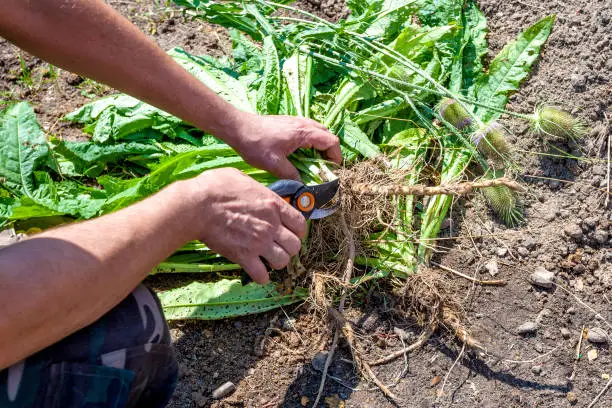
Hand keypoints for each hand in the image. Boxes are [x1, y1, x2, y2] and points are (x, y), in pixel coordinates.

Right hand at [182, 168, 306, 283]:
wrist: (196, 206)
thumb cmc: (215, 187)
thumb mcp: (241, 178)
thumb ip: (256, 188)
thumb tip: (256, 191)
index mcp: (274, 204)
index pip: (300, 224)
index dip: (298, 230)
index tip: (291, 232)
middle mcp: (271, 225)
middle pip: (295, 246)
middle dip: (289, 248)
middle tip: (279, 246)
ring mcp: (259, 242)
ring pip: (283, 261)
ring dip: (277, 262)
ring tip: (268, 259)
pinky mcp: (244, 256)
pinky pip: (262, 275)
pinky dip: (262, 277)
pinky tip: (257, 272)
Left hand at [225, 112, 341, 179]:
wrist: (237, 127)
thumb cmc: (255, 144)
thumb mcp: (274, 165)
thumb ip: (291, 176)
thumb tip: (302, 187)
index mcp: (303, 133)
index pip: (331, 141)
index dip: (336, 156)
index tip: (332, 169)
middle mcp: (303, 123)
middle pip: (327, 135)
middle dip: (330, 151)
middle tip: (324, 166)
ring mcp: (295, 120)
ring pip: (318, 131)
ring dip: (320, 145)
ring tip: (314, 160)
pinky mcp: (288, 122)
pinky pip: (308, 129)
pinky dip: (311, 140)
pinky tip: (301, 152)